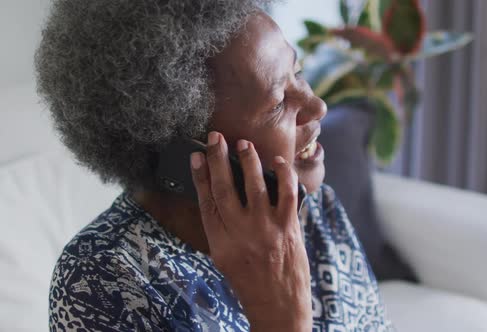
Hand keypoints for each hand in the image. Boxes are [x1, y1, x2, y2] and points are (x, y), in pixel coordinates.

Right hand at [190, 131, 311, 331]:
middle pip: (225, 187)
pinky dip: (283, 174)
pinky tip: (278, 162)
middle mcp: (241, 233)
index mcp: (220, 242)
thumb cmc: (250, 282)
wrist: (279, 307)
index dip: (200, 175)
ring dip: (248, 160)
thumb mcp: (224, 257)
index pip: (206, 201)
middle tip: (215, 137)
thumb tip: (220, 193)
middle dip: (218, 159)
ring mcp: (266, 229)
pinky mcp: (289, 228)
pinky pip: (287, 193)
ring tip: (243, 144)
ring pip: (254, 185)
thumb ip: (222, 227)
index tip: (197, 155)